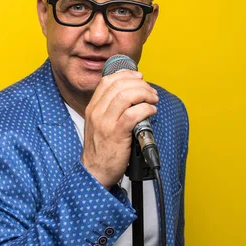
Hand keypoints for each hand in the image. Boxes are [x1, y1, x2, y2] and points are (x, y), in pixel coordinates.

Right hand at [81, 70, 158, 188]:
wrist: (95, 171)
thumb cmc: (101, 149)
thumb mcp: (98, 124)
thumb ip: (109, 109)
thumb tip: (130, 95)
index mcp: (92, 108)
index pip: (107, 81)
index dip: (126, 75)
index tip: (138, 77)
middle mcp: (97, 112)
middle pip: (119, 85)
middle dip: (139, 84)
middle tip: (150, 91)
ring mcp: (105, 123)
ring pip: (126, 96)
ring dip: (145, 94)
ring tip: (153, 100)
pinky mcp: (117, 134)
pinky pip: (133, 114)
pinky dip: (146, 109)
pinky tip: (151, 111)